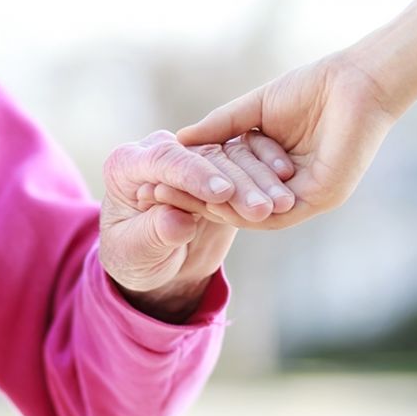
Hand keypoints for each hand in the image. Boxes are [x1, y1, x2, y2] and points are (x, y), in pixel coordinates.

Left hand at [99, 130, 292, 322]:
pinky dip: (268, 179)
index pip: (165, 160)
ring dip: (259, 181)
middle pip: (205, 157)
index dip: (195, 176)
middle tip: (262, 207)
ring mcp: (194, 158)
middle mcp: (162, 152)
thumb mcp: (135, 252)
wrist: (150, 263)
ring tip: (283, 206)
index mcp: (128, 163)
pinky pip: (248, 167)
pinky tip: (287, 195)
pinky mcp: (220, 170)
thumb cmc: (133, 257)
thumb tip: (177, 222)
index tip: (221, 193)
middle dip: (236, 182)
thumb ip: (154, 234)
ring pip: (232, 159)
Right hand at [176, 53, 398, 228]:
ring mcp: (304, 197)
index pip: (228, 185)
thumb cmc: (311, 88)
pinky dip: (245, 208)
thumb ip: (220, 127)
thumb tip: (180, 141)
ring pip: (253, 211)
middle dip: (198, 200)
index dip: (195, 184)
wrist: (354, 81)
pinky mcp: (320, 198)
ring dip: (218, 206)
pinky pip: (277, 213)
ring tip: (182, 199)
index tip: (158, 182)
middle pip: (237, 202)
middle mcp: (287, 189)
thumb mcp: (253, 109)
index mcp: (273, 170)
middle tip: (160, 198)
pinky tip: (217, 199)